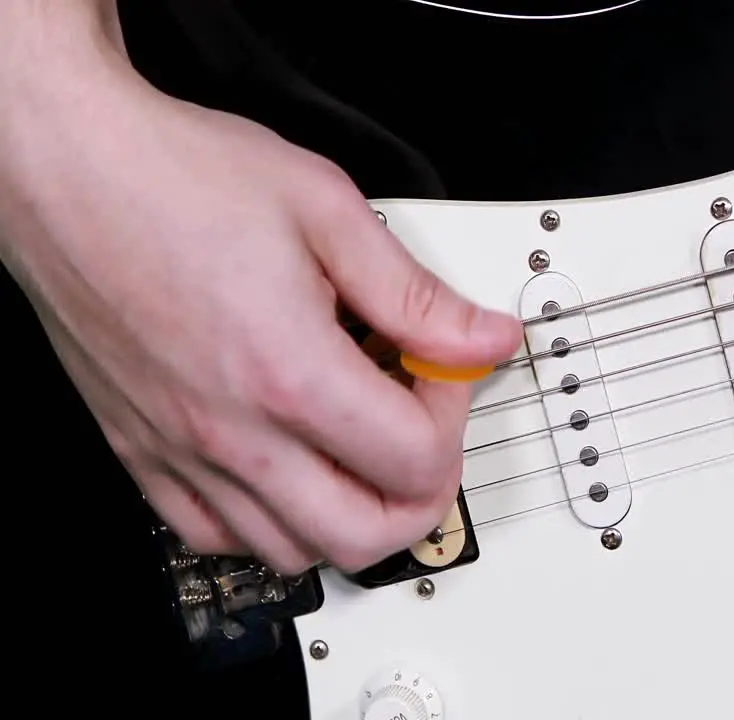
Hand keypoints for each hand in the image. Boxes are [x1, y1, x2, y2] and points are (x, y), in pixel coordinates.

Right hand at [0, 39, 521, 574]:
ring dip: (349, 514)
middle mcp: (232, 431)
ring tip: (356, 444)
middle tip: (423, 433)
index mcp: (290, 374)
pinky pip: (212, 537)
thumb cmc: (174, 177)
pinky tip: (285, 467)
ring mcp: (181, 451)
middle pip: (364, 536)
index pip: (415, 462)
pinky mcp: (139, 452)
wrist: (65, 167)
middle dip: (421, 495)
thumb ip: (415, 293)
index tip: (440, 373)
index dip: (452, 419)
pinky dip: (266, 524)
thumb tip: (483, 338)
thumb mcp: (326, 211)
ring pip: (291, 551)